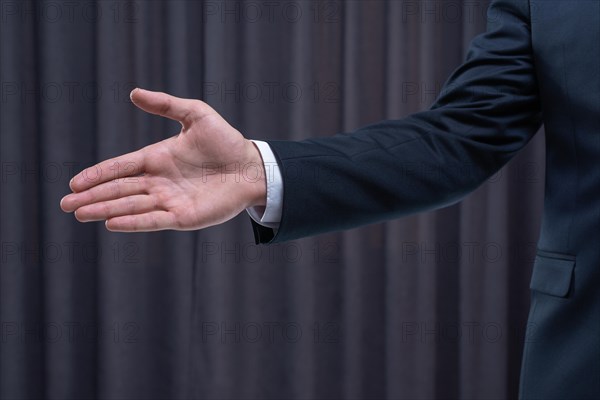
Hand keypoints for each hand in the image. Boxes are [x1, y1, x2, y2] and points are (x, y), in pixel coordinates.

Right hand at [60, 88, 266, 231]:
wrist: (252, 166)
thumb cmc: (226, 141)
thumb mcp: (196, 115)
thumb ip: (166, 105)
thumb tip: (134, 93)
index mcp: (157, 158)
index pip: (120, 168)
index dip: (97, 175)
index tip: (74, 183)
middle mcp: (159, 182)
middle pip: (119, 190)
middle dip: (92, 197)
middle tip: (66, 205)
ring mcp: (169, 200)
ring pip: (131, 206)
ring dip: (105, 210)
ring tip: (81, 214)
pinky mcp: (184, 216)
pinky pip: (154, 220)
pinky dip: (133, 222)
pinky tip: (112, 223)